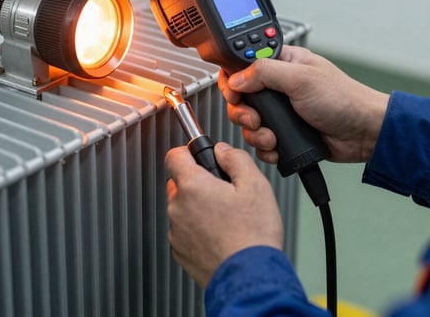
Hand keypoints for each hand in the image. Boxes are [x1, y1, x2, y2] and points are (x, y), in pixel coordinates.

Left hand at [165, 142, 283, 287]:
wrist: (249, 278)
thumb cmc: (253, 235)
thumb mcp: (255, 184)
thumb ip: (236, 158)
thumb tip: (222, 150)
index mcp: (193, 186)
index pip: (174, 156)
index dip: (188, 152)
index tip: (200, 157)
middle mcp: (178, 207)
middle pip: (179, 183)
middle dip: (198, 183)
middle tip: (225, 193)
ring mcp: (176, 232)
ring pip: (183, 208)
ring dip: (199, 208)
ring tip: (227, 220)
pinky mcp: (180, 252)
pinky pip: (185, 231)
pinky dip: (198, 230)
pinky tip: (221, 236)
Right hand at [217, 45, 389, 163]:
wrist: (364, 133)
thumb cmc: (344, 99)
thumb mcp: (302, 78)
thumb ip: (265, 73)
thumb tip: (237, 77)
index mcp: (282, 64)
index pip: (244, 65)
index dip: (233, 79)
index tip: (234, 94)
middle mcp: (278, 87)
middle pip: (241, 98)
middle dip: (243, 112)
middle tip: (255, 119)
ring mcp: (281, 112)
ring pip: (248, 123)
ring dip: (255, 134)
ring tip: (272, 137)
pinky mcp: (285, 133)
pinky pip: (261, 142)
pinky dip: (266, 148)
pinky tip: (278, 147)